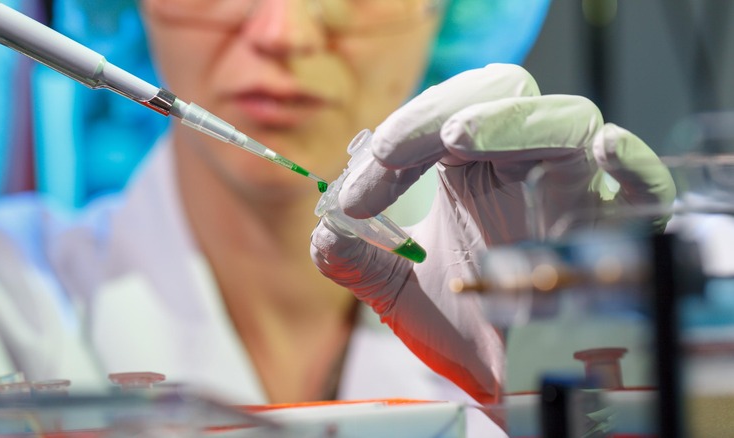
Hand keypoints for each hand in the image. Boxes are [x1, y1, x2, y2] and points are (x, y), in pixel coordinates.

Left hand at [310, 64, 675, 403]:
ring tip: (458, 137)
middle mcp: (526, 170)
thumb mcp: (398, 292)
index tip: (352, 198)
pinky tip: (604, 149)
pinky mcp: (619, 235)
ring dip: (511, 121)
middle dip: (442, 110)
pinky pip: (647, 188)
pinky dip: (632, 164)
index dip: (395, 140)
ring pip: (568, 122)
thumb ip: (355, 259)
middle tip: (390, 151)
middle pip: (504, 93)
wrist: (511, 387)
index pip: (442, 119)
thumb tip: (325, 230)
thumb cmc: (467, 329)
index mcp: (475, 171)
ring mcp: (575, 196)